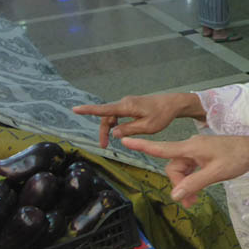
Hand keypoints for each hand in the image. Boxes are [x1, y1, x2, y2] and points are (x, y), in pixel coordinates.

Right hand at [72, 93, 203, 147]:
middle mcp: (125, 102)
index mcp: (127, 106)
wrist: (172, 104)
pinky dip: (116, 124)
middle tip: (103, 146)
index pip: (104, 109)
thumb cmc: (162, 115)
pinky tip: (119, 132)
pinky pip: (118, 115)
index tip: (75, 109)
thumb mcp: (147, 127)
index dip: (89, 110)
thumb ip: (129, 130)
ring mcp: (127, 103)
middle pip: (107, 117)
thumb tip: (114, 133)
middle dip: (103, 131)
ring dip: (109, 129)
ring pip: (112, 117)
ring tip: (109, 142)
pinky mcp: (130, 106)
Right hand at [120, 135, 248, 207]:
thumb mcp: (216, 173)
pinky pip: (190, 170)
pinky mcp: (203, 157)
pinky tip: (196, 193)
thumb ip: (194, 184)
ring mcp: (197, 152)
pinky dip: (191, 182)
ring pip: (181, 171)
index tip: (124, 139)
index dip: (143, 146)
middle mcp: (191, 148)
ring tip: (193, 202)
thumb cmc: (237, 158)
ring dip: (184, 186)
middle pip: (173, 167)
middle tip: (189, 203)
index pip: (163, 147)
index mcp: (192, 147)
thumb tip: (175, 195)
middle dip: (178, 185)